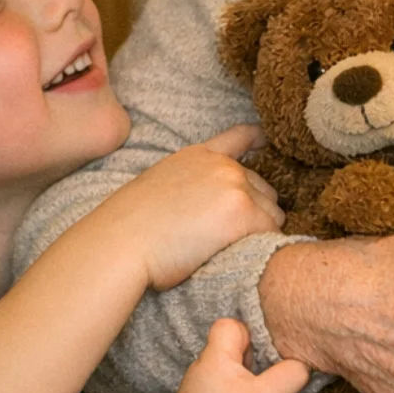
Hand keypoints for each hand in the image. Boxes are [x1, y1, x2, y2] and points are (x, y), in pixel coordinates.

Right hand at [91, 125, 284, 290]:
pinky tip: (233, 255)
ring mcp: (235, 186)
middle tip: (219, 237)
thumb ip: (193, 183)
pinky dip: (260, 247)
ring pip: (272, 214)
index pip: (240, 137)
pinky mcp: (244, 212)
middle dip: (254, 212)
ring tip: (221, 248)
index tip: (266, 144)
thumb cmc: (131, 228)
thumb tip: (213, 203)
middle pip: (265, 190)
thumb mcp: (161, 185)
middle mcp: (223, 165)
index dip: (258, 140)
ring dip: (257, 232)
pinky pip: (272, 234)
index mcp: (199, 155)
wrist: (120, 243)